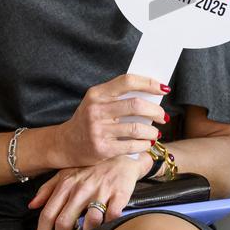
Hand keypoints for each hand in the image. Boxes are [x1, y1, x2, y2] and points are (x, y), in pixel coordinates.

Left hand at [29, 155, 148, 229]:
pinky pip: (112, 216)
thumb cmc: (91, 167)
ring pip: (90, 221)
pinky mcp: (119, 194)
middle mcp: (81, 188)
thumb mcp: (66, 172)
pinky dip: (108, 226)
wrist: (120, 155)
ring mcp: (101, 191)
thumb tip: (32, 206)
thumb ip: (47, 188)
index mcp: (66, 184)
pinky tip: (104, 229)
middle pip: (64, 221)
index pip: (48, 214)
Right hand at [53, 73, 169, 166]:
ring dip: (152, 131)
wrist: (65, 144)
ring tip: (156, 132)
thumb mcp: (97, 102)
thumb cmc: (88, 120)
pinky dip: (144, 144)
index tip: (164, 89)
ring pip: (137, 128)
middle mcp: (96, 110)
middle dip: (156, 111)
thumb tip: (153, 95)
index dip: (149, 83)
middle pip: (136, 105)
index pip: (127, 81)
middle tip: (163, 116)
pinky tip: (147, 143)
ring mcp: (98, 130)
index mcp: (97, 94)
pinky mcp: (102, 148)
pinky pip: (132, 145)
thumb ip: (119, 97)